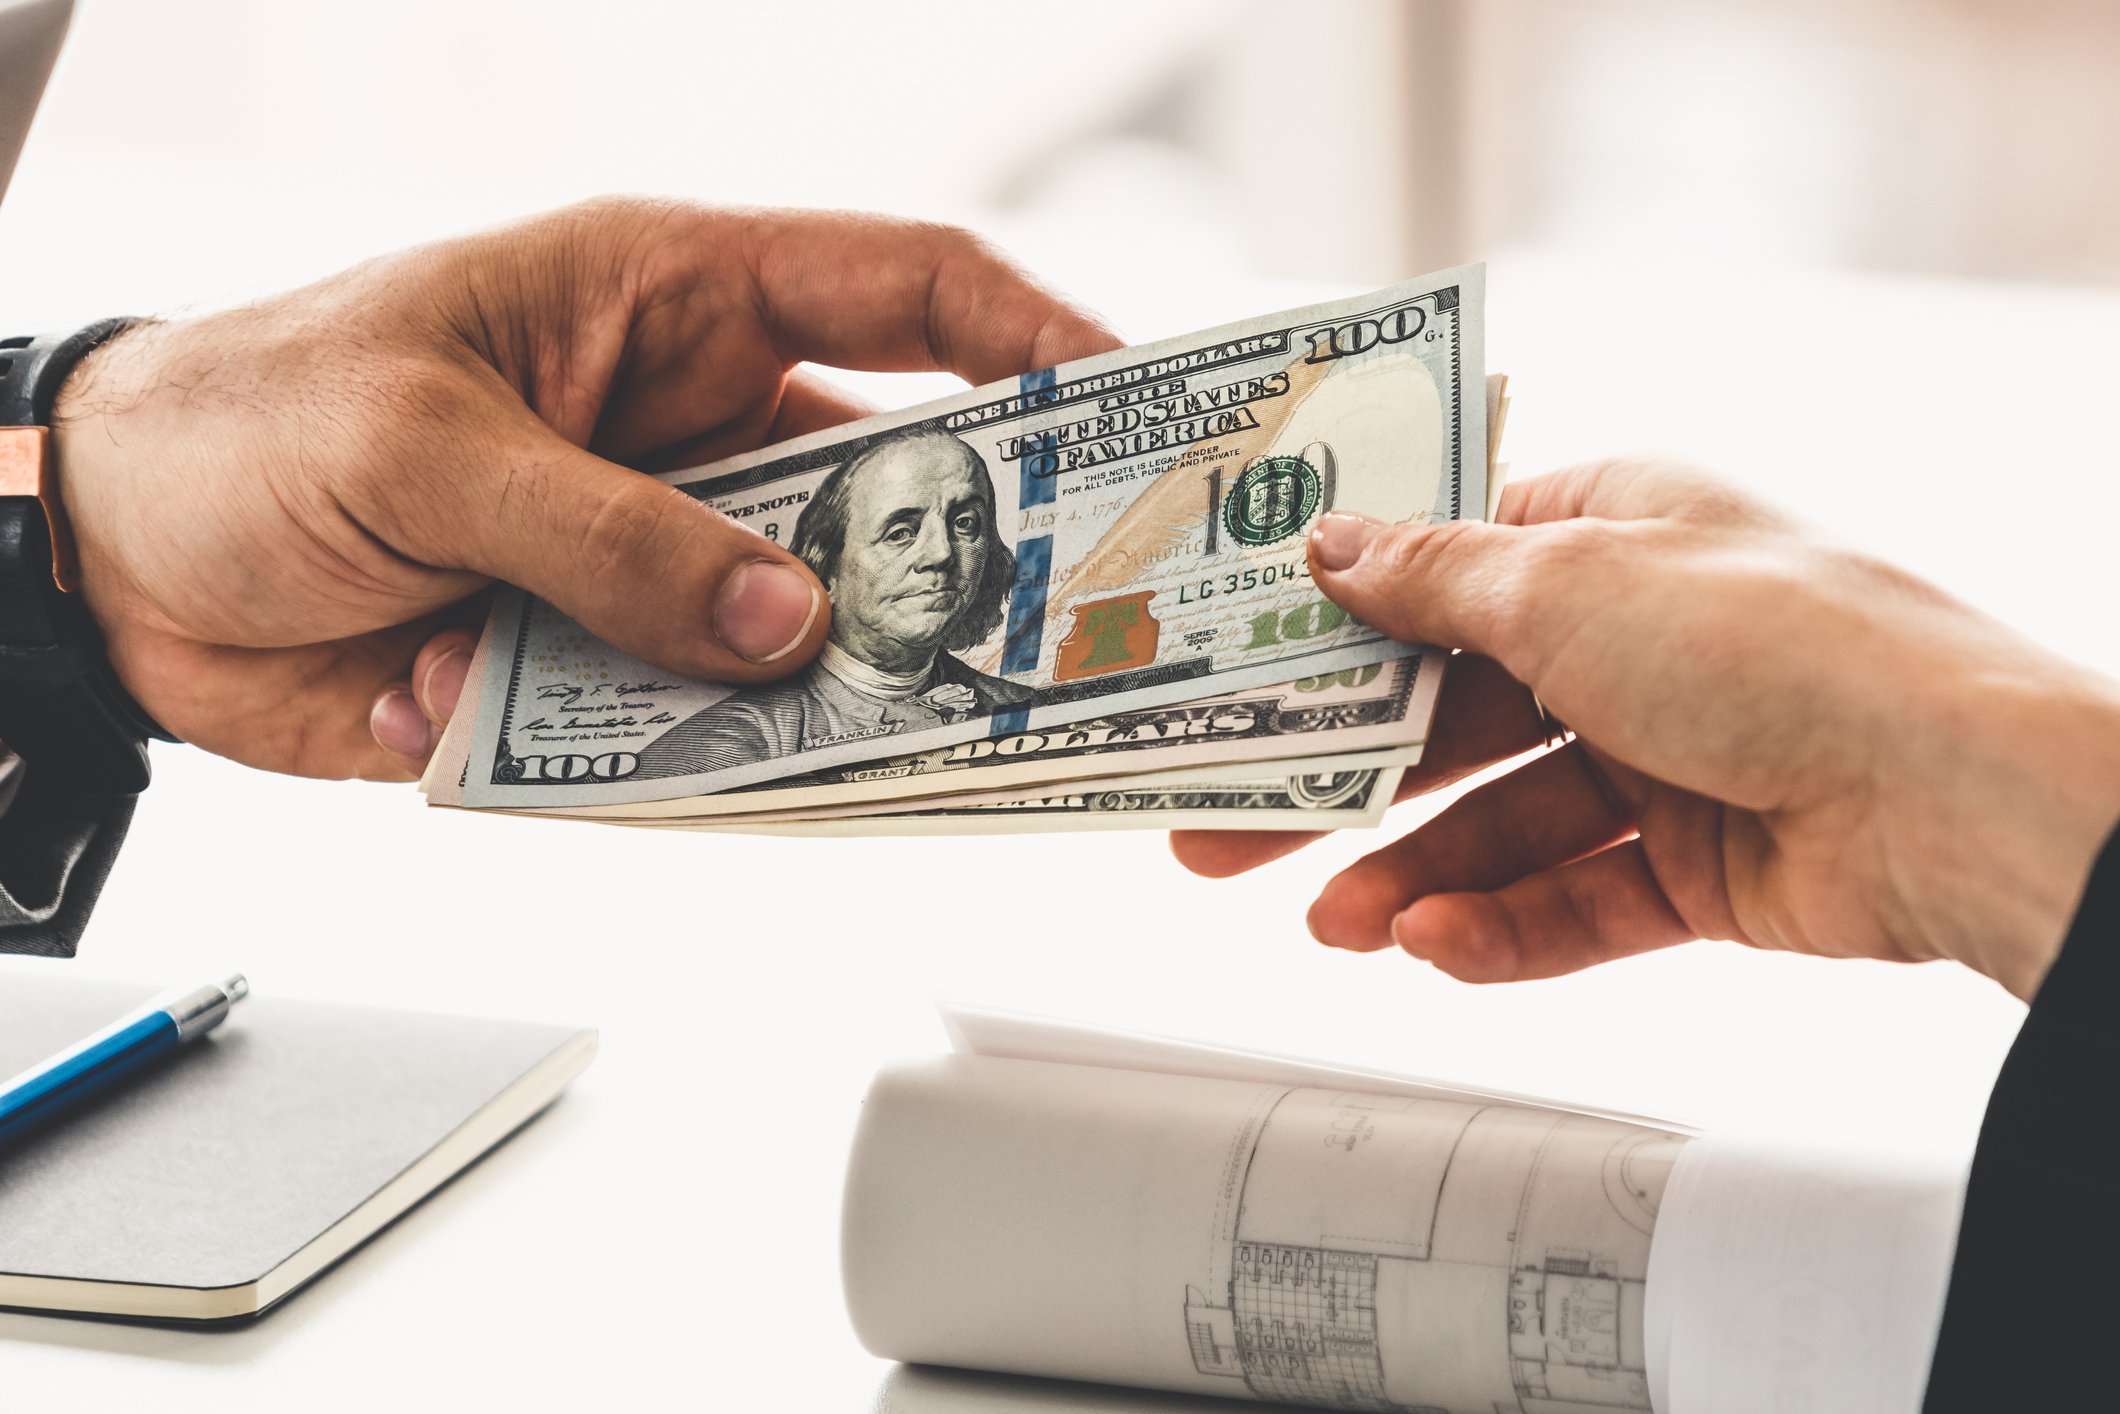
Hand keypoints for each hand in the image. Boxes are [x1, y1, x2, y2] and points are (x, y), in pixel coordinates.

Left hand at [50, 199, 1118, 780]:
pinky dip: (711, 758)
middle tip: (1043, 627)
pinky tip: (682, 768)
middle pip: (881, 484)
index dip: (1028, 335)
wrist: (106, 563)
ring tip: (880, 730)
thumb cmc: (245, 421)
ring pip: (802, 625)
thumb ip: (611, 537)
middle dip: (964, 553)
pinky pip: (706, 723)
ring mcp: (655, 556)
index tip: (1128, 402)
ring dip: (829, 681)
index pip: (898, 288)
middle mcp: (686, 429)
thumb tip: (780, 625)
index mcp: (666, 302)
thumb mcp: (425, 446)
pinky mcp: (605, 666)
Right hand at [1173, 458, 2119, 999]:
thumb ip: (1432, 578)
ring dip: (1414, 873)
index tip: (1242, 670)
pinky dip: (1503, 925)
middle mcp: (1636, 640)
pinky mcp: (1698, 863)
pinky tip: (1437, 944)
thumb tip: (1333, 546)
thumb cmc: (1781, 640)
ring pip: (1504, 824)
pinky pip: (1573, 899)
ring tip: (1333, 924)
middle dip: (1342, 780)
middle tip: (1227, 833)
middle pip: (1453, 716)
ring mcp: (1668, 754)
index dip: (1339, 624)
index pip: (1445, 571)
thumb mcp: (1564, 582)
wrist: (1945, 791)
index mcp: (1612, 534)